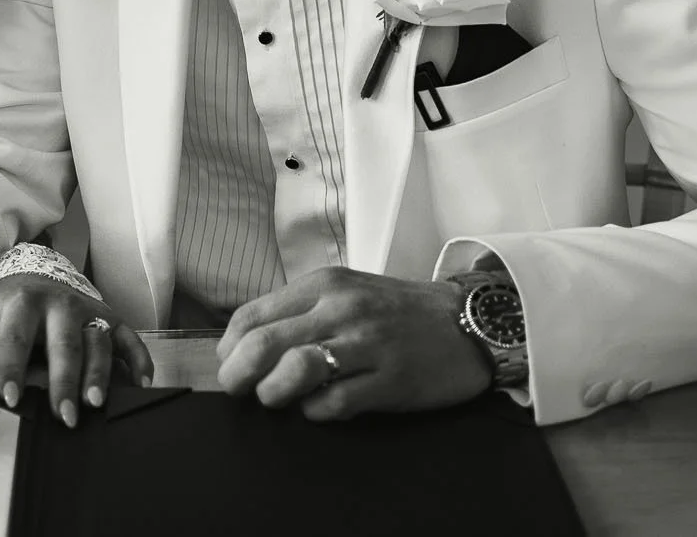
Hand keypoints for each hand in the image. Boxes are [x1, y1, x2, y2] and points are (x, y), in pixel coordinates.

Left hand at [0, 273, 152, 428]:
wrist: (36, 272)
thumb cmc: (5, 308)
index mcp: (22, 303)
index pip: (15, 339)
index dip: (12, 369)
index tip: (12, 398)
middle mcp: (59, 304)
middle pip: (64, 344)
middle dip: (64, 380)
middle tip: (63, 414)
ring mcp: (88, 310)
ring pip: (98, 342)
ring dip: (99, 373)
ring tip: (96, 403)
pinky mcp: (110, 317)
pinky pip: (130, 338)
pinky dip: (139, 359)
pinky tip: (142, 383)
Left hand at [216, 267, 490, 420]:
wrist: (467, 321)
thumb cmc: (398, 311)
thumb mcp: (346, 292)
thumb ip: (301, 312)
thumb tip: (246, 346)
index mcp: (324, 284)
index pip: (253, 314)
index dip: (230, 347)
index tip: (230, 365)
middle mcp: (342, 309)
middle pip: (265, 343)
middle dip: (238, 375)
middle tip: (238, 391)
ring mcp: (368, 344)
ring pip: (295, 370)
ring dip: (274, 393)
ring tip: (278, 399)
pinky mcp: (391, 380)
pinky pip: (335, 403)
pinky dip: (315, 412)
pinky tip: (320, 408)